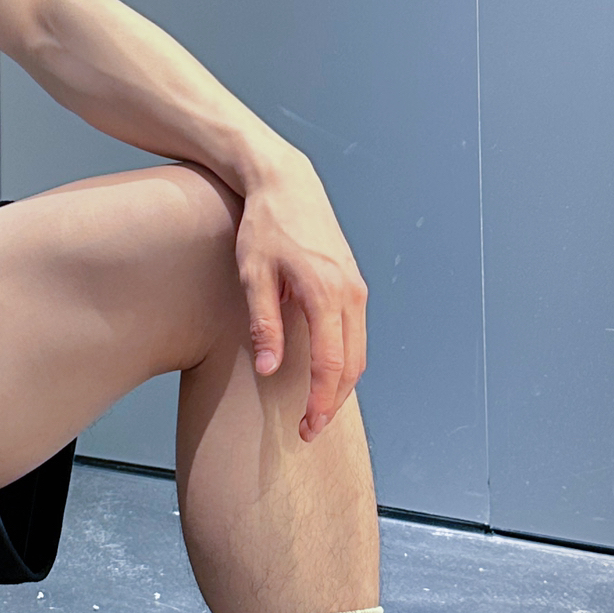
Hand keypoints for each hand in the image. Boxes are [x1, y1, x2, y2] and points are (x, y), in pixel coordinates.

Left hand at [233, 150, 368, 439]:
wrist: (286, 182)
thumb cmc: (264, 225)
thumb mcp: (253, 274)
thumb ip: (263, 323)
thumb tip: (270, 370)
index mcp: (325, 292)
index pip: (331, 364)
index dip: (320, 402)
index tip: (305, 428)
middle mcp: (350, 293)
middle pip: (352, 365)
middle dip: (333, 402)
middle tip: (309, 430)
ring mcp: (356, 287)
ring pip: (359, 351)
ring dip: (341, 385)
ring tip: (317, 409)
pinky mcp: (354, 283)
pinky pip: (357, 333)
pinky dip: (346, 361)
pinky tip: (325, 375)